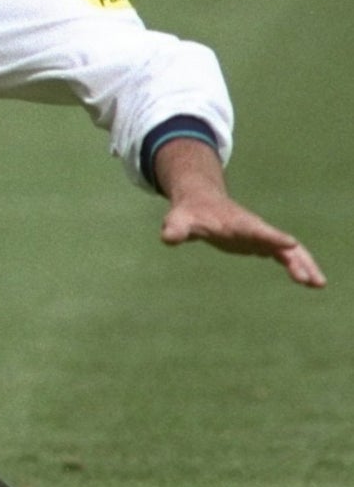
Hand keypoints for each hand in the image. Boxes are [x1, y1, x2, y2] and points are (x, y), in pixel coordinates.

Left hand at [155, 137, 324, 286]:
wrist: (199, 201)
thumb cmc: (189, 212)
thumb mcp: (179, 220)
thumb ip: (176, 229)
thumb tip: (168, 238)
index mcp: (237, 223)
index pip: (258, 230)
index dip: (272, 237)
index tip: (290, 244)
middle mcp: (254, 229)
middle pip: (281, 244)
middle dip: (298, 261)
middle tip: (312, 281)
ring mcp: (260, 236)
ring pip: (288, 251)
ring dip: (303, 266)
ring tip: (318, 285)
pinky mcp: (259, 243)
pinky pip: (283, 255)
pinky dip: (295, 266)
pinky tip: (306, 281)